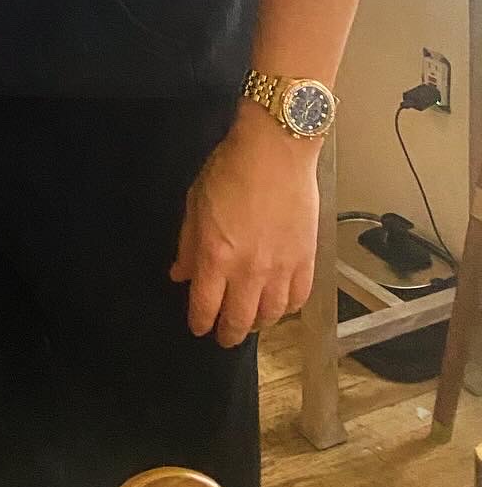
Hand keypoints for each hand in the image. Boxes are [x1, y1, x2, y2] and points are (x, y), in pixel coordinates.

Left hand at [170, 104, 320, 347]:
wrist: (275, 151)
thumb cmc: (230, 169)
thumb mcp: (195, 203)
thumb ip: (188, 245)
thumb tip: (180, 274)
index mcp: (217, 256)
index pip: (205, 307)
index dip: (200, 322)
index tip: (197, 327)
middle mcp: (250, 270)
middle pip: (239, 320)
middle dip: (227, 333)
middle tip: (223, 336)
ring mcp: (281, 268)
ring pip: (271, 316)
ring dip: (257, 324)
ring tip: (249, 321)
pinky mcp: (306, 260)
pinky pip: (297, 299)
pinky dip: (286, 309)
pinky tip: (279, 306)